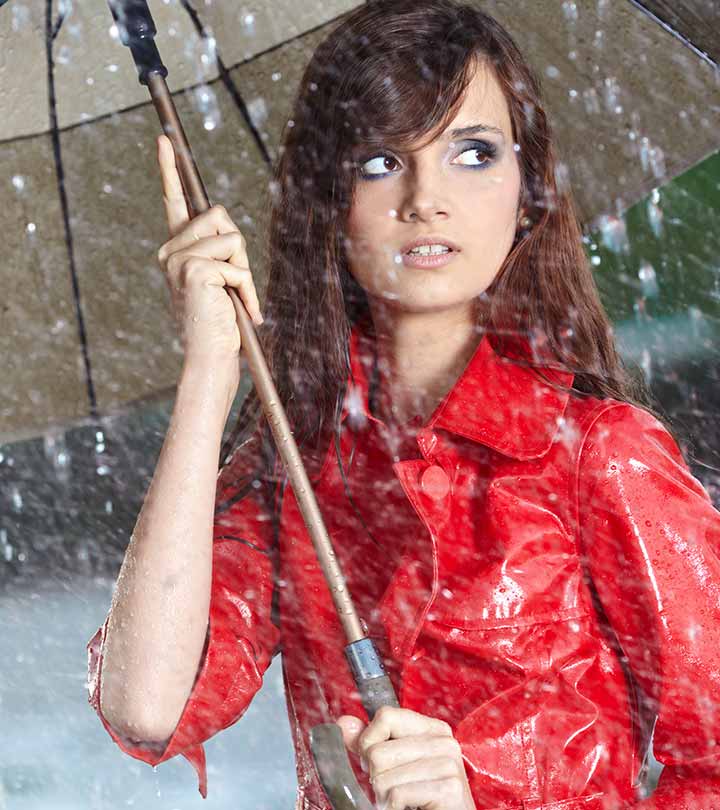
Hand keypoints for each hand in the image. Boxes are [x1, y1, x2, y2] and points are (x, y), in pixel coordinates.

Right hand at [155, 134, 262, 375]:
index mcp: (176, 252)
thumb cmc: (221, 326)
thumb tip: (229, 231)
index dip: (170, 171)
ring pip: (231, 237)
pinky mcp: (193, 269)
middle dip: (238, 252)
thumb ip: (221, 254)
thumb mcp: (222, 284)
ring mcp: (177, 259)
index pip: (174, 204)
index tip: (164, 141)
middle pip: (219, 215)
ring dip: (243, 271)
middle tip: (234, 288)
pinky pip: (237, 261)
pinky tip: (235, 309)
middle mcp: (170, 251)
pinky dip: (246, 287)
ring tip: (233, 301)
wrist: (211, 360)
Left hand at [336, 706, 475, 809]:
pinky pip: (398, 795)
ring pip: (384, 777)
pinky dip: (393, 808)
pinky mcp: (449, 790)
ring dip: (384, 797)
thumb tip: (345, 724)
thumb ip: (370, 743)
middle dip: (376, 778)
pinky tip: (408, 809)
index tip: (374, 763)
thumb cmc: (420, 797)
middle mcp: (444, 742)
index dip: (369, 742)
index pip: (386, 716)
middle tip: (391, 790)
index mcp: (432, 729)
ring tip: (399, 802)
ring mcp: (449, 764)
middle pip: (378, 751)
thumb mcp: (395, 764)